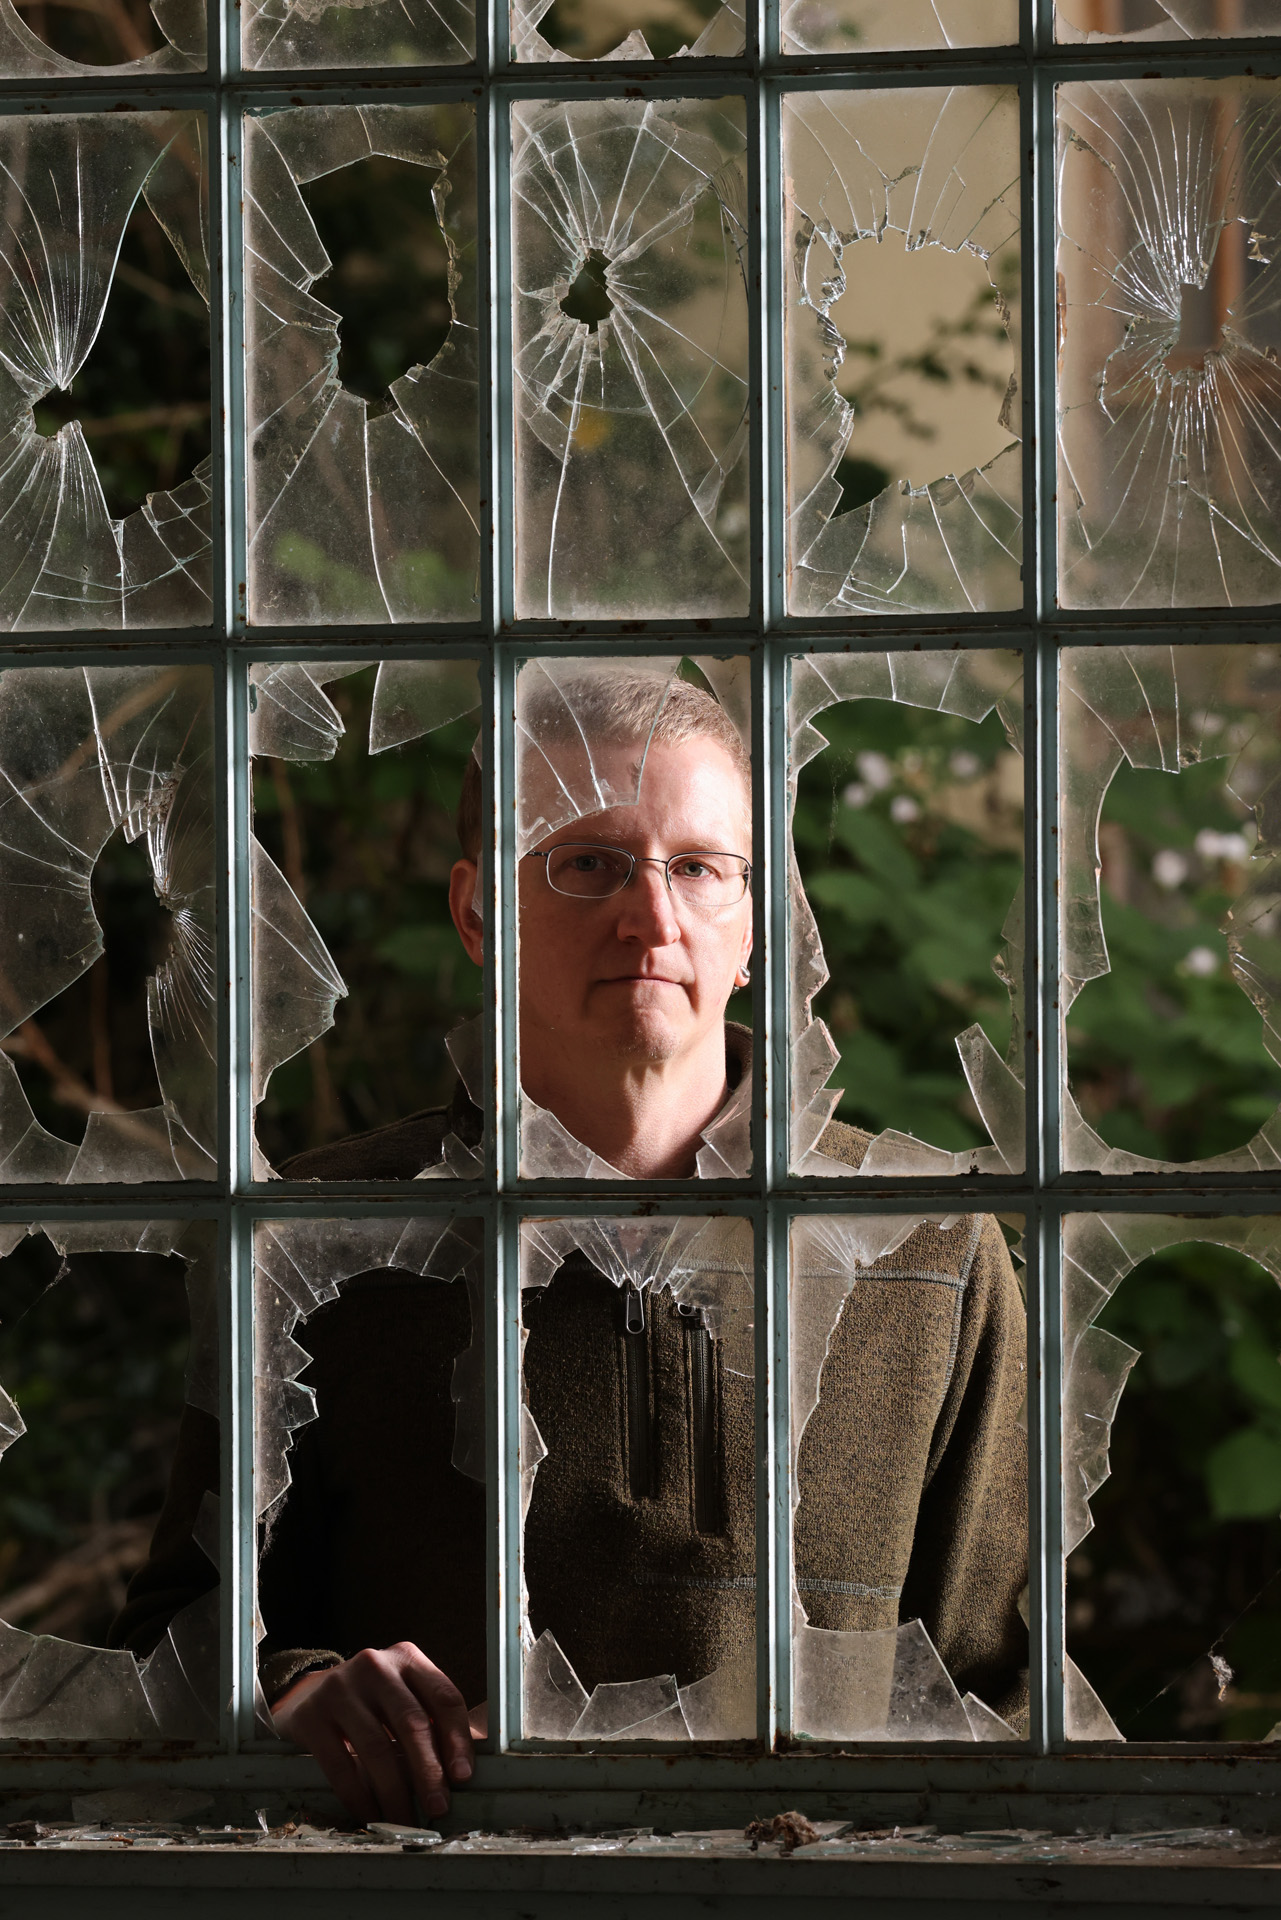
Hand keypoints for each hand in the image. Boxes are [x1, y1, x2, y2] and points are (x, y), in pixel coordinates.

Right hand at [271, 1642, 474, 1824]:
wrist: (306, 1695)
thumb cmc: (370, 1703)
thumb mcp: (403, 1697)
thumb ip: (434, 1721)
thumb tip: (472, 1766)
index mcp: (407, 1658)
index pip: (444, 1697)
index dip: (458, 1740)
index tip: (464, 1778)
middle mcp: (375, 1666)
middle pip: (412, 1723)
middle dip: (429, 1772)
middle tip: (438, 1807)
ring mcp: (340, 1688)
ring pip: (377, 1748)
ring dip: (395, 1793)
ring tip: (406, 1821)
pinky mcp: (312, 1715)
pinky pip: (340, 1764)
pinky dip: (359, 1797)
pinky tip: (372, 1816)